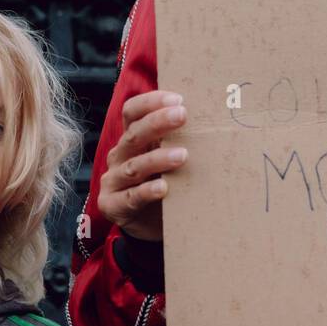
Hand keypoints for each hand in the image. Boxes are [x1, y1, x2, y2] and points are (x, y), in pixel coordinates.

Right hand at [97, 91, 187, 241]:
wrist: (151, 227)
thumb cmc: (165, 185)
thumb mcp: (169, 160)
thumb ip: (178, 141)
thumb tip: (214, 116)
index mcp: (131, 140)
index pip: (131, 112)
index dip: (150, 102)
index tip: (177, 98)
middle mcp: (119, 157)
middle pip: (133, 135)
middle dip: (157, 123)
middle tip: (182, 115)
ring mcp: (113, 182)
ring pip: (134, 166)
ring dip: (158, 159)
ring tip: (182, 155)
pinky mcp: (112, 206)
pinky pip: (131, 197)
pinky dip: (147, 191)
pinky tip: (164, 188)